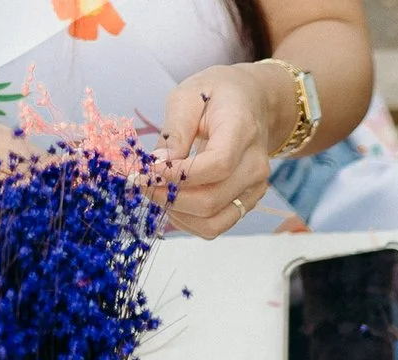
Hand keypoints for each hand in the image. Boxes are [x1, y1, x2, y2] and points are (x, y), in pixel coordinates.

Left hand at [157, 62, 298, 236]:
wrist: (253, 104)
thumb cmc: (216, 95)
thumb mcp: (187, 97)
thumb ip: (174, 131)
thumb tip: (157, 165)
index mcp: (243, 132)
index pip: (216, 166)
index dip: (178, 174)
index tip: (146, 170)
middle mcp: (255, 167)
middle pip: (211, 200)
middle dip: (169, 197)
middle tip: (141, 182)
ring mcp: (254, 188)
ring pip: (214, 222)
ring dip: (178, 214)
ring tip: (156, 193)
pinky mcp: (247, 202)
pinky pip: (217, 225)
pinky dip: (189, 221)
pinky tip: (173, 201)